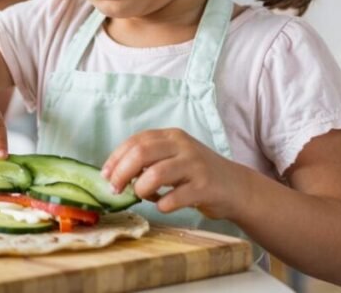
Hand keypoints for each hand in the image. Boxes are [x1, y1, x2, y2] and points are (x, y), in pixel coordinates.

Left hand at [100, 128, 249, 219]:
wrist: (236, 187)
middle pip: (141, 154)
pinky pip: (173, 198)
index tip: (105, 175)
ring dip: (141, 189)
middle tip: (115, 189)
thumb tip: (113, 174)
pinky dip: (161, 205)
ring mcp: (195, 166)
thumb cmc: (196, 174)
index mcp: (171, 136)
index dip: (116, 158)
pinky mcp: (205, 187)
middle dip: (121, 173)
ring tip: (143, 196)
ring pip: (155, 174)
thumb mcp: (174, 157)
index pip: (135, 141)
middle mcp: (183, 146)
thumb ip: (148, 160)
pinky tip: (163, 205)